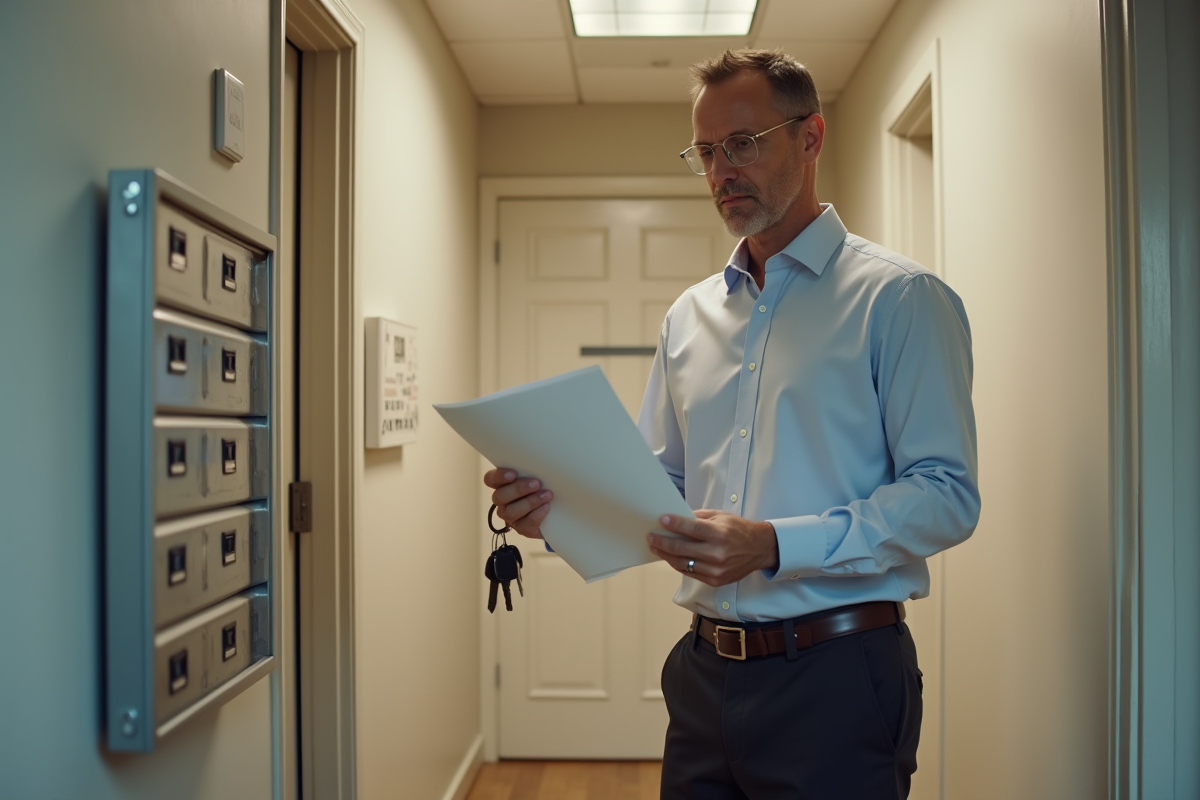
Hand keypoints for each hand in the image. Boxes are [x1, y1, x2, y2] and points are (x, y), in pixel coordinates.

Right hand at [483, 467, 552, 539]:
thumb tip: (540, 465)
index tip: (513, 474)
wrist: (556, 511)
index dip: (499, 476)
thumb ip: (531, 471)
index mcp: (501, 485)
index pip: (490, 479)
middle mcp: (502, 502)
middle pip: (500, 496)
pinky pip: (526, 524)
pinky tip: (546, 506)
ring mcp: (510, 517)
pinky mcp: (522, 529)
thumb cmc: (542, 488)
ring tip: (546, 495)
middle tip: (536, 483)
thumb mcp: (536, 477)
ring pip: (511, 512)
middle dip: (518, 489)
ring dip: (530, 502)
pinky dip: (537, 514)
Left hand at [647, 510, 778, 586]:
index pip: (691, 529)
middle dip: (663, 542)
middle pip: (682, 549)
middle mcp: (717, 553)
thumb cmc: (739, 530)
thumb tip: (676, 518)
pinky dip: (678, 565)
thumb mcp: (721, 516)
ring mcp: (716, 569)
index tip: (661, 520)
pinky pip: (690, 573)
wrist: (760, 549)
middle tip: (651, 536)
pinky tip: (671, 557)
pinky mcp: (715, 580)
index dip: (674, 524)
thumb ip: (698, 518)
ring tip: (656, 548)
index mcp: (719, 534)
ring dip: (666, 555)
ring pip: (683, 563)